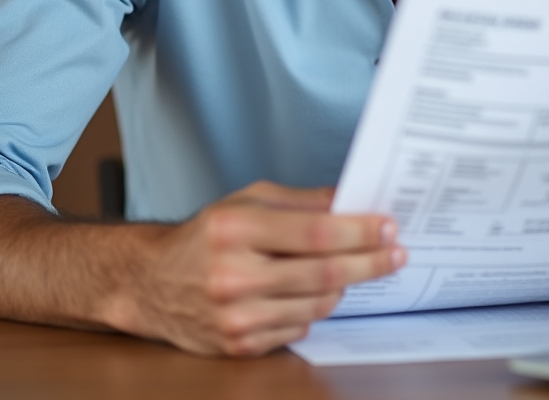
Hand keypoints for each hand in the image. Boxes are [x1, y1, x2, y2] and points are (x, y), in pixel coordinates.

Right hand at [105, 180, 405, 355]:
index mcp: (235, 230)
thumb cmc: (205, 236)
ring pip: (317, 304)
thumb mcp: (248, 202)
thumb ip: (300, 202)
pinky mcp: (239, 346)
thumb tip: (349, 202)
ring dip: (346, 285)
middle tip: (397, 252)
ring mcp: (236, 318)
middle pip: (323, 273)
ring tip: (356, 267)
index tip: (388, 227)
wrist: (151, 283)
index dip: (358, 230)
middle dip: (369, 261)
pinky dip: (315, 308)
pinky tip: (313, 291)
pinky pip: (299, 327)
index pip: (315, 232)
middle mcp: (234, 276)